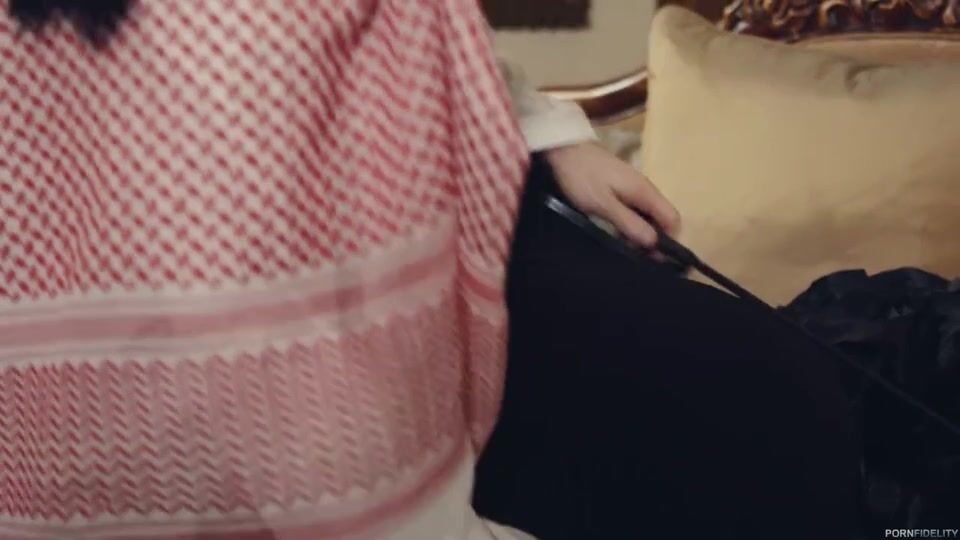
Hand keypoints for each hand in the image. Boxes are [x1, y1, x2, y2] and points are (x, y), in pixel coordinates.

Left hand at [546, 142, 680, 247]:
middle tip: (641, 259)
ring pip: (649, 214)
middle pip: (662, 218)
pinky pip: (637, 208)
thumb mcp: (603, 204)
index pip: (673, 219)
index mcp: (645, 192)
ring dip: (643, 232)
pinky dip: (633, 223)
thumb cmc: (582, 177)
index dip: (671, 241)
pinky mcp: (622, 186)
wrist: (564, 148)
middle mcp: (645, 188)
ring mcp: (634, 186)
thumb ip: (629, 222)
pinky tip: (619, 233)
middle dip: (657, 239)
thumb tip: (655, 243)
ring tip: (629, 250)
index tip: (658, 261)